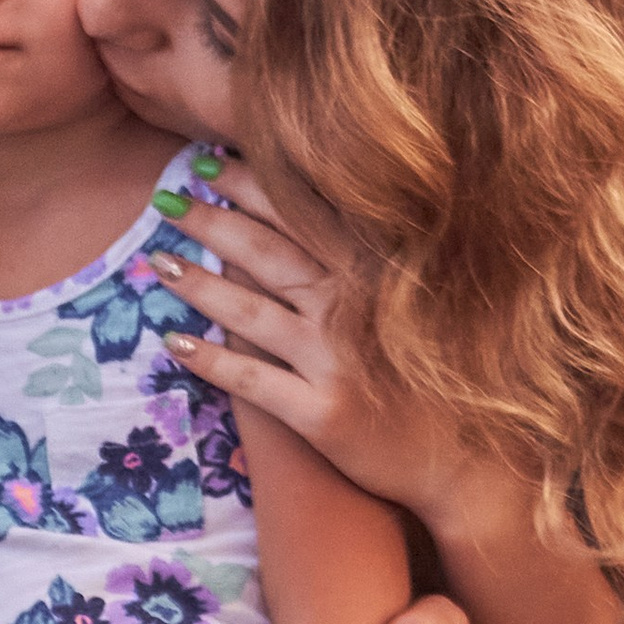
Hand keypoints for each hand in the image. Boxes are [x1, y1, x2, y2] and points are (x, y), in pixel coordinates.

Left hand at [160, 164, 443, 516]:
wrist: (465, 460)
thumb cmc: (437, 376)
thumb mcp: (413, 302)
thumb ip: (368, 261)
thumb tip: (310, 213)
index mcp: (375, 275)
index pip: (302, 215)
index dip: (252, 185)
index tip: (210, 162)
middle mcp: (353, 310)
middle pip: (267, 253)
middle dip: (212, 221)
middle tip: (167, 199)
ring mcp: (336, 361)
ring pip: (250, 312)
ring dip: (198, 285)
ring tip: (159, 262)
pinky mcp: (322, 413)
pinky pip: (251, 381)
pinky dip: (209, 360)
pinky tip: (172, 344)